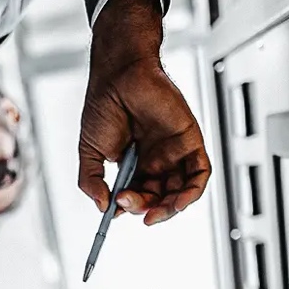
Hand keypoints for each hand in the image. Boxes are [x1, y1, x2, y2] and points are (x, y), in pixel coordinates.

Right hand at [79, 0, 210, 224]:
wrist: (119, 75)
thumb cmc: (104, 106)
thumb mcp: (89, 151)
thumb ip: (91, 181)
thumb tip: (102, 207)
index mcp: (135, 164)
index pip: (139, 196)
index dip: (129, 208)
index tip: (115, 211)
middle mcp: (157, 160)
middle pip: (160, 197)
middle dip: (145, 208)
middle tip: (127, 204)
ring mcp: (174, 152)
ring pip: (181, 192)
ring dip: (169, 208)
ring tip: (152, 212)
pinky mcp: (190, 142)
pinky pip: (199, 175)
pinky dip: (192, 194)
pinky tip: (177, 203)